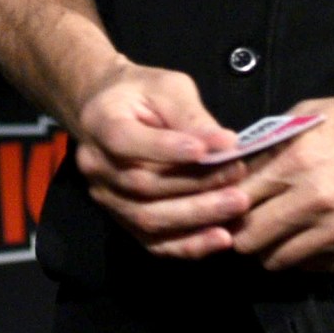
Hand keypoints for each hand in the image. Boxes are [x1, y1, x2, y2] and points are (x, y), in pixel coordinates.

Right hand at [72, 60, 247, 257]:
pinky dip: (188, 244)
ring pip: (148, 218)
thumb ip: (191, 116)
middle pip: (142, 185)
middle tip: (237, 176)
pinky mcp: (122, 220)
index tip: (206, 149)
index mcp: (101, 123)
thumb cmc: (142, 92)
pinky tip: (221, 238)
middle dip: (194, 184)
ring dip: (197, 216)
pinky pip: (154, 242)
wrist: (108, 110)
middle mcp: (96, 167)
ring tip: (237, 204)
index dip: (166, 149)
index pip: (125, 140)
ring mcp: (106, 198)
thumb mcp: (167, 88)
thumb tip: (226, 144)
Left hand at [230, 93, 333, 271]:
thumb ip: (274, 139)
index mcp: (297, 161)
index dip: (228, 202)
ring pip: (277, 260)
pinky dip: (307, 255)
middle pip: (249, 239)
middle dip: (244, 232)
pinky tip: (316, 235)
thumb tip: (240, 160)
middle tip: (252, 223)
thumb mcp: (317, 113)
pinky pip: (314, 267)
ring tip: (283, 232)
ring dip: (273, 248)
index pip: (237, 199)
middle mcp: (314, 201)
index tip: (231, 202)